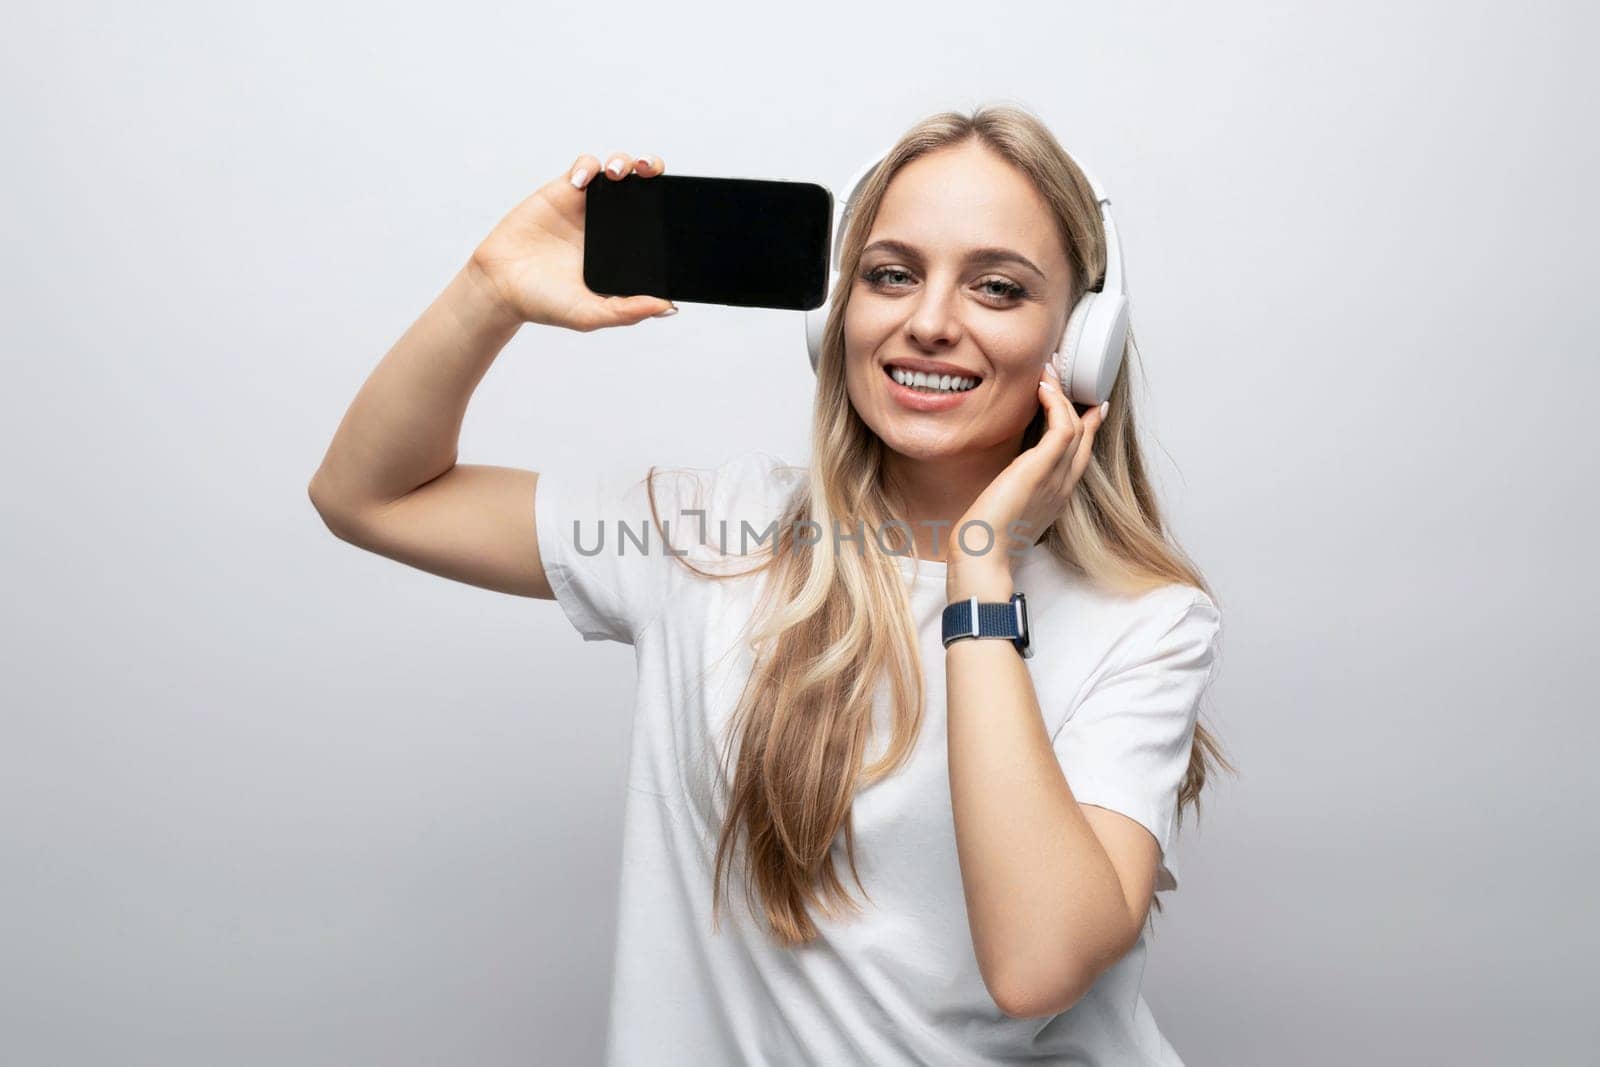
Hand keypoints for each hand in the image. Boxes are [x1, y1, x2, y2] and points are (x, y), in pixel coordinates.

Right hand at [466, 151, 675, 331]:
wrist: (500, 286)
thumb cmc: (546, 303)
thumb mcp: (591, 314)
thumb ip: (628, 311)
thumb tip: (668, 306)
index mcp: (624, 250)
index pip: (657, 220)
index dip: (669, 205)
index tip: (677, 203)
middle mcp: (611, 225)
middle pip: (643, 186)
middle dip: (653, 169)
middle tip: (651, 172)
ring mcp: (588, 207)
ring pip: (616, 170)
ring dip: (623, 162)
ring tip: (617, 173)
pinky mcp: (563, 192)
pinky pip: (584, 167)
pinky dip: (587, 168)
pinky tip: (580, 185)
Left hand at [948, 362, 1107, 592]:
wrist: (982, 561)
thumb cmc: (985, 542)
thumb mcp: (1004, 511)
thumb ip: (1011, 493)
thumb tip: (1002, 482)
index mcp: (1056, 496)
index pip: (1079, 454)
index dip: (1086, 426)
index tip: (1084, 404)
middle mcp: (1062, 486)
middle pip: (1084, 436)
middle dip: (1076, 402)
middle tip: (1061, 375)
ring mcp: (1055, 478)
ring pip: (1075, 427)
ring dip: (1063, 395)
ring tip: (1049, 372)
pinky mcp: (1040, 470)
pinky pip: (1062, 428)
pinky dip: (1056, 404)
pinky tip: (1043, 389)